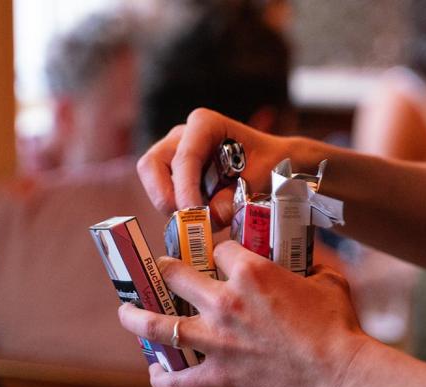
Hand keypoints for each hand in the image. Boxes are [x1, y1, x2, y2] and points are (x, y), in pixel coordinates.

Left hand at [117, 240, 370, 386]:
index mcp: (252, 272)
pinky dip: (162, 377)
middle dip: (165, 269)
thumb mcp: (329, 282)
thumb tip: (307, 258)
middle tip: (160, 271)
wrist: (339, 379)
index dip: (219, 250)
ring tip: (125, 313)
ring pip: (159, 325)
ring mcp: (217, 342)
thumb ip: (311, 264)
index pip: (219, 248)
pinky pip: (178, 380)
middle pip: (176, 275)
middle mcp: (225, 302)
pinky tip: (155, 371)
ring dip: (136, 318)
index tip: (219, 255)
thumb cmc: (339, 329)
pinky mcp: (219, 378)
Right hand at [136, 108, 295, 226]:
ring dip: (168, 204)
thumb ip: (236, 197)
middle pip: (152, 164)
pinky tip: (198, 218)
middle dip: (164, 196)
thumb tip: (212, 217)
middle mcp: (183, 134)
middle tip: (185, 221)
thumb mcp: (261, 176)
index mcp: (205, 124)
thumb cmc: (269, 160)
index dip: (185, 189)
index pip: (185, 157)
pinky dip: (175, 208)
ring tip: (197, 222)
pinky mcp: (173, 172)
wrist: (273, 161)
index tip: (195, 215)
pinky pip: (161, 190)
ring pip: (152, 178)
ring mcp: (174, 152)